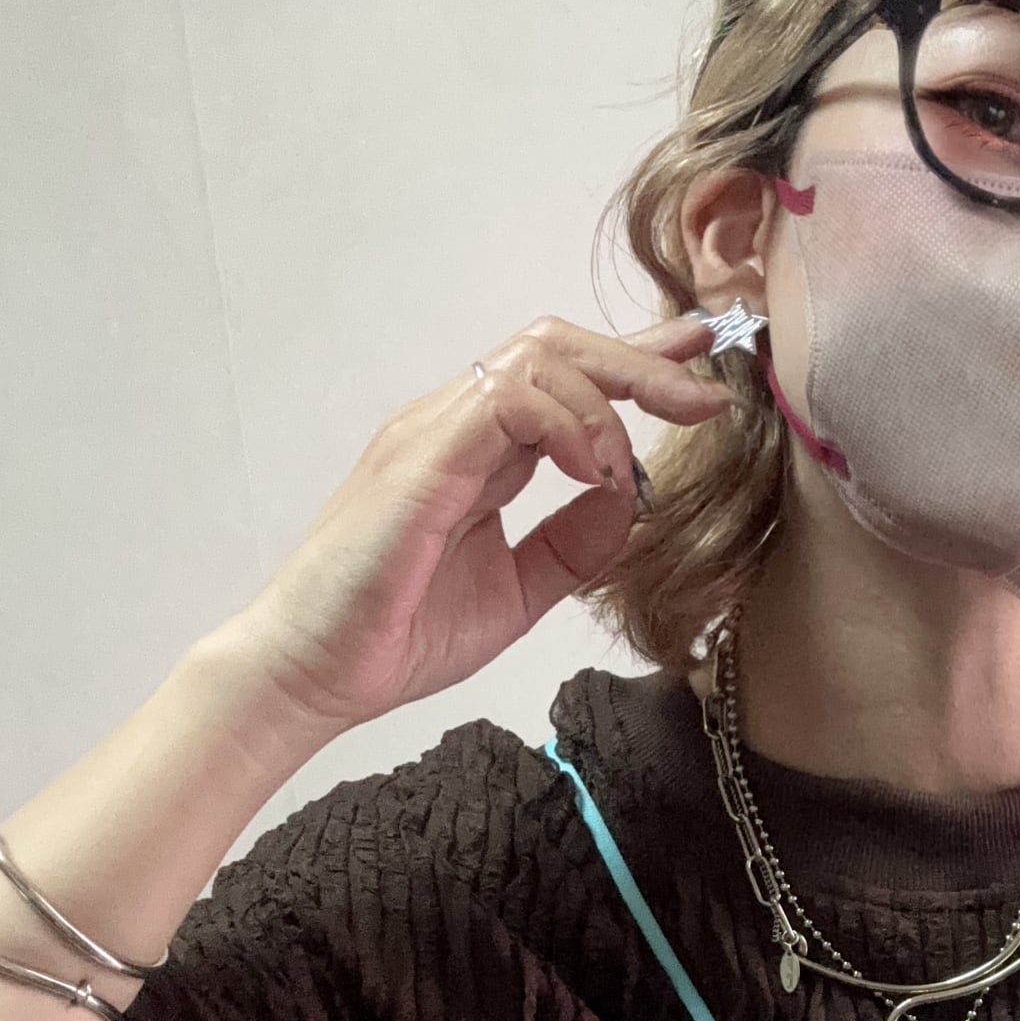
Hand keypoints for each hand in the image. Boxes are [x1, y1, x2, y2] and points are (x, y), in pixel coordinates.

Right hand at [228, 314, 732, 732]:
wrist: (317, 673)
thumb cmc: (398, 632)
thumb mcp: (518, 591)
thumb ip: (572, 546)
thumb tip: (627, 502)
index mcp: (479, 452)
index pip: (562, 379)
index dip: (635, 364)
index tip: (699, 370)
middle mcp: (456, 427)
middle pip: (557, 346)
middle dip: (640, 361)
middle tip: (703, 398)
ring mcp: (434, 435)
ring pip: (537, 358)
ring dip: (609, 397)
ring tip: (634, 460)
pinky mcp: (420, 460)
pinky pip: (507, 404)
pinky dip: (567, 426)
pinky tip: (592, 472)